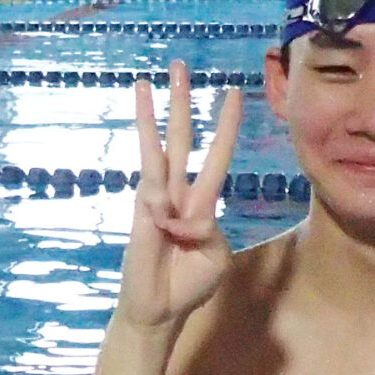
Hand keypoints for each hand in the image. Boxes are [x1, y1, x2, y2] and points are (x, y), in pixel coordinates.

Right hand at [118, 59, 243, 329]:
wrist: (160, 310)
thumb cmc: (189, 285)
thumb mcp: (216, 258)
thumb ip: (211, 232)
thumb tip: (183, 217)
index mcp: (202, 203)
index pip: (216, 155)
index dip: (225, 126)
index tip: (234, 93)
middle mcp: (177, 193)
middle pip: (180, 138)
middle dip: (181, 101)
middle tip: (180, 65)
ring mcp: (155, 199)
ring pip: (156, 150)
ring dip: (150, 116)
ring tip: (144, 82)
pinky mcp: (139, 212)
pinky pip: (153, 196)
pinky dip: (162, 207)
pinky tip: (167, 224)